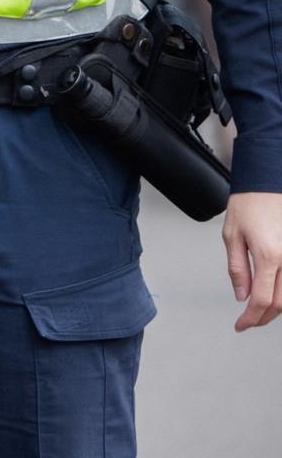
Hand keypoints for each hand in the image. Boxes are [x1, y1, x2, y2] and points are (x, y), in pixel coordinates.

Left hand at [224, 191, 281, 330]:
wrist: (268, 183)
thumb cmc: (249, 204)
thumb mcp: (232, 236)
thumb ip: (238, 269)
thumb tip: (241, 296)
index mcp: (269, 256)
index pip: (260, 300)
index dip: (250, 318)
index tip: (240, 325)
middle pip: (280, 304)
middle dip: (263, 318)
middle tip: (247, 322)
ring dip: (276, 309)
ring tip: (259, 312)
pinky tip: (273, 296)